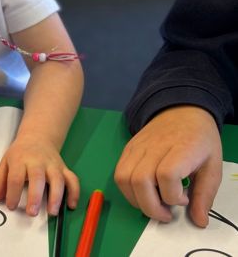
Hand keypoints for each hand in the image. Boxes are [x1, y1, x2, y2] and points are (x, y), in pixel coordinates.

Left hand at [0, 136, 78, 216]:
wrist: (38, 136)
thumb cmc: (20, 153)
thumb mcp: (5, 161)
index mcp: (20, 159)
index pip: (16, 177)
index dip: (13, 193)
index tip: (11, 206)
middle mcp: (37, 161)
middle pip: (37, 177)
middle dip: (35, 196)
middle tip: (32, 212)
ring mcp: (52, 164)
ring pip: (57, 178)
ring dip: (56, 196)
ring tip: (53, 212)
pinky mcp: (63, 168)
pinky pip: (72, 179)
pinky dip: (74, 192)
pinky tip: (71, 205)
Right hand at [114, 105, 221, 226]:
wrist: (181, 110)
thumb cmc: (199, 139)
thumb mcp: (213, 166)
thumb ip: (206, 194)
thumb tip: (198, 221)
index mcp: (181, 148)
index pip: (167, 175)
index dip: (173, 195)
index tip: (184, 199)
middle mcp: (155, 145)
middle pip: (140, 180)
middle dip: (151, 206)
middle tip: (166, 213)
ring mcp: (138, 146)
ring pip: (123, 178)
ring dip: (135, 199)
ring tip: (152, 203)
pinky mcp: (128, 148)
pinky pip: (118, 172)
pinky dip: (127, 189)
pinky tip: (143, 192)